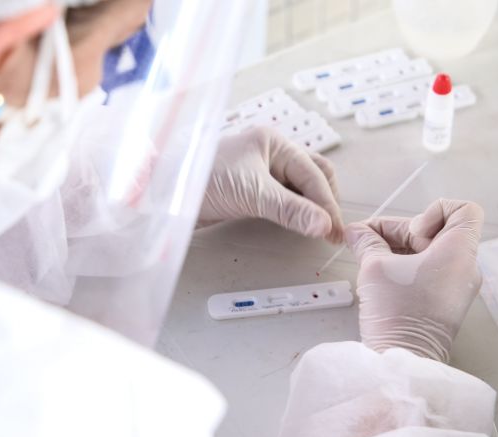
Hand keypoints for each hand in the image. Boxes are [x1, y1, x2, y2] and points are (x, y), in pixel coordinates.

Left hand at [198, 127, 343, 242]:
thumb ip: (291, 210)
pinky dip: (295, 210)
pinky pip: (283, 197)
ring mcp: (260, 169)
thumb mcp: (252, 194)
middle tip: (331, 232)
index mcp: (274, 142)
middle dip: (325, 202)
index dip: (328, 204)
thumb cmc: (203, 181)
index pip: (314, 174)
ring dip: (311, 207)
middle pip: (314, 175)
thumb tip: (325, 225)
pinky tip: (298, 224)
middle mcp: (270, 152)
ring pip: (300, 187)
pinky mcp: (250, 188)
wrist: (162, 193)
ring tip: (319, 230)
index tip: (335, 232)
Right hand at [345, 199, 483, 362]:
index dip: (434, 210)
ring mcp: (457, 287)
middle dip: (401, 232)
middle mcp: (465, 268)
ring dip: (400, 249)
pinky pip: (430, 272)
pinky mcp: (445, 303)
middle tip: (370, 241)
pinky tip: (380, 274)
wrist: (402, 361)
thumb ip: (366, 241)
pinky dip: (406, 267)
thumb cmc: (396, 314)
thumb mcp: (374, 267)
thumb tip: (356, 232)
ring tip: (370, 258)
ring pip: (430, 252)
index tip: (413, 232)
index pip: (464, 210)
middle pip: (437, 231)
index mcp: (459, 253)